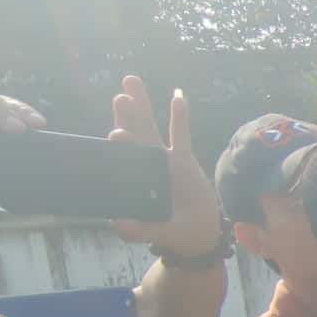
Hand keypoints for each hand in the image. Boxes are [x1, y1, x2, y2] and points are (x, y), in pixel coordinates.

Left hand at [108, 76, 219, 258]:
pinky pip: (180, 134)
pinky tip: (177, 95)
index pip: (123, 161)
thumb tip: (120, 224)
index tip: (117, 134)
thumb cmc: (175, 234)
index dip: (120, 147)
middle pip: (132, 136)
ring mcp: (163, 160)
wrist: (199, 234)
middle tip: (120, 96)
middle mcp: (143, 167)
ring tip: (132, 81)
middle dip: (125, 115)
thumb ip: (140, 230)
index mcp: (133, 183)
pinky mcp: (183, 159)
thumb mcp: (159, 233)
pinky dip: (179, 117)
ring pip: (150, 128)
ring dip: (143, 105)